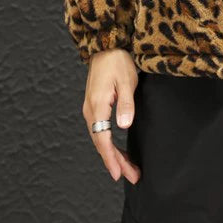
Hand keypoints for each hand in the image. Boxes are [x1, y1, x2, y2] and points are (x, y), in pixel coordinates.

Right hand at [82, 48, 141, 183]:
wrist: (106, 46)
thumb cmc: (118, 62)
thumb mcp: (127, 82)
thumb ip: (126, 105)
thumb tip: (123, 127)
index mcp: (97, 106)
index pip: (103, 139)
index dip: (111, 158)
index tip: (120, 174)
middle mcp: (90, 110)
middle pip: (101, 143)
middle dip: (115, 161)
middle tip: (131, 176)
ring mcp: (91, 108)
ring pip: (100, 138)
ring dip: (113, 154)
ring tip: (128, 168)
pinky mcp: (95, 105)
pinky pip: (100, 130)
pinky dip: (109, 144)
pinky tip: (118, 150)